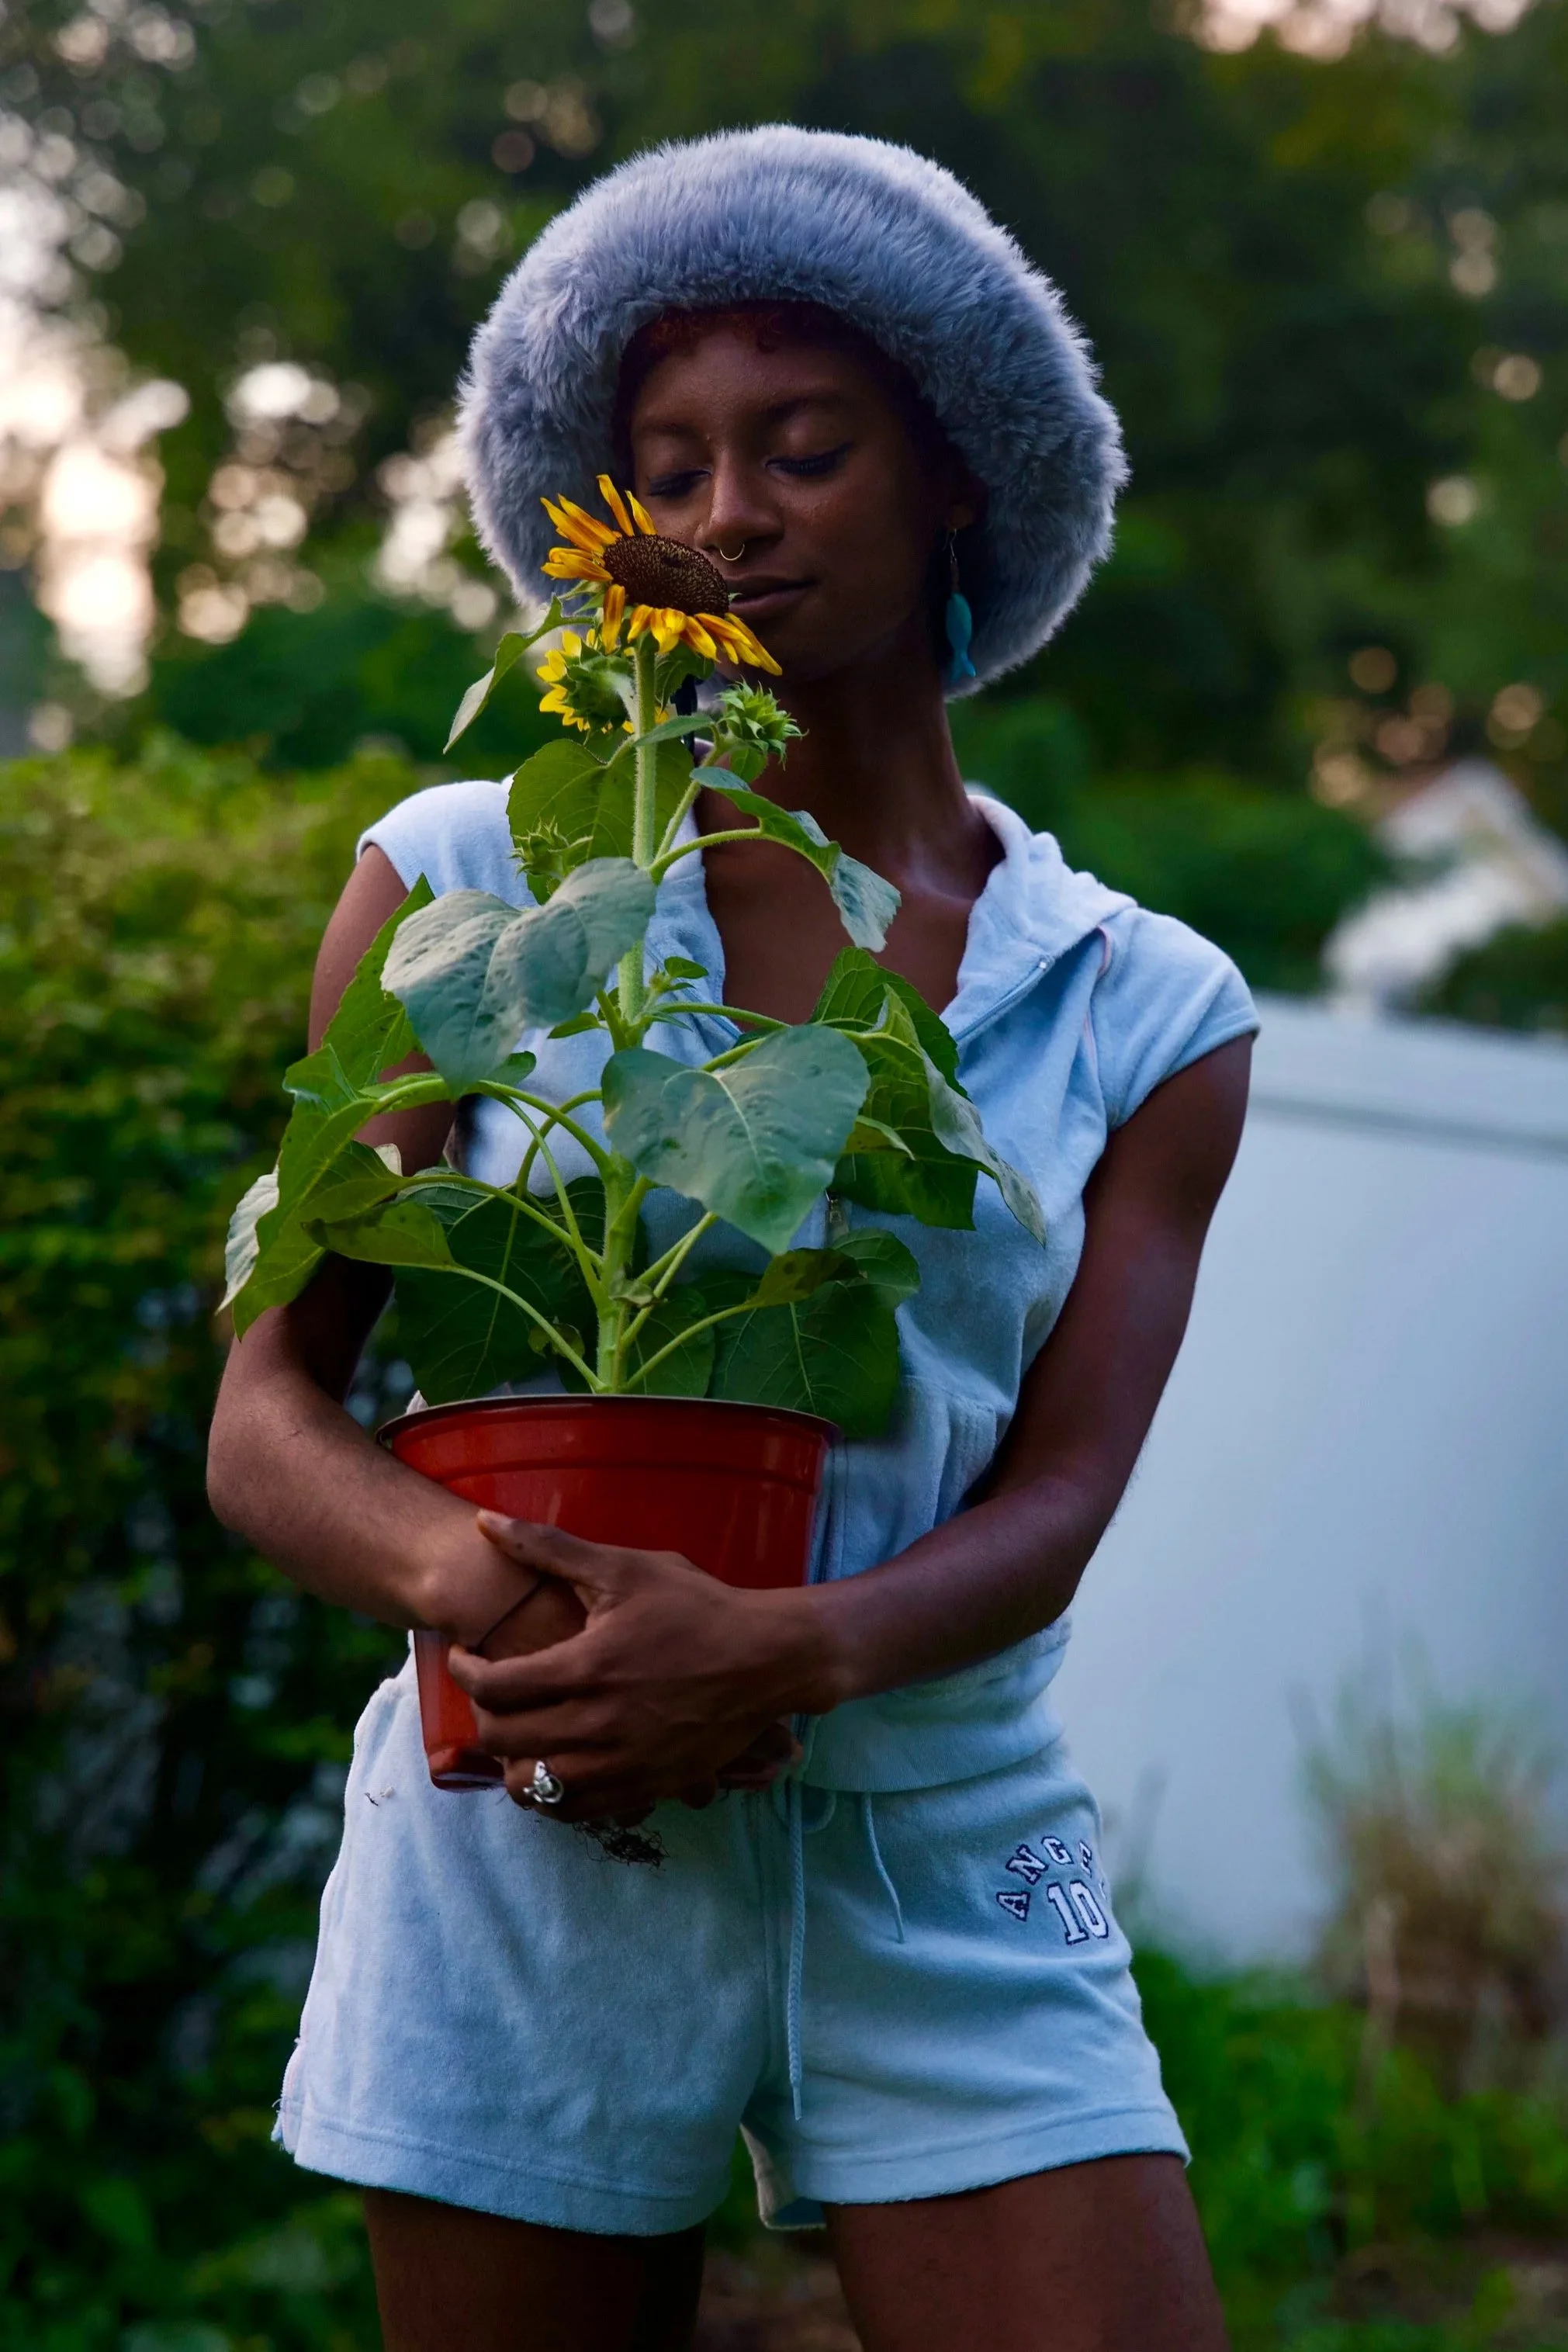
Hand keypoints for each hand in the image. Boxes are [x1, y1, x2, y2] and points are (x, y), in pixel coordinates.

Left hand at [447, 1515, 829, 1822]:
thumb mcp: (624, 1568)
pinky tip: (553, 1763)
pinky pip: (576, 1810)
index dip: (465, 1672)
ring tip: (517, 1731)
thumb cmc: (697, 1607)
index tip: (466, 1656)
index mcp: (587, 1669)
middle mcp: (598, 1725)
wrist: (767, 1659)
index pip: (494, 1687)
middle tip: (489, 1692)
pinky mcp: (646, 1787)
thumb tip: (483, 1521)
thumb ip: (548, 1547)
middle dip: (481, 1714)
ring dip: (511, 1760)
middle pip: (504, 1740)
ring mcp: (622, 1764)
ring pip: (533, 1786)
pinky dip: (551, 1793)